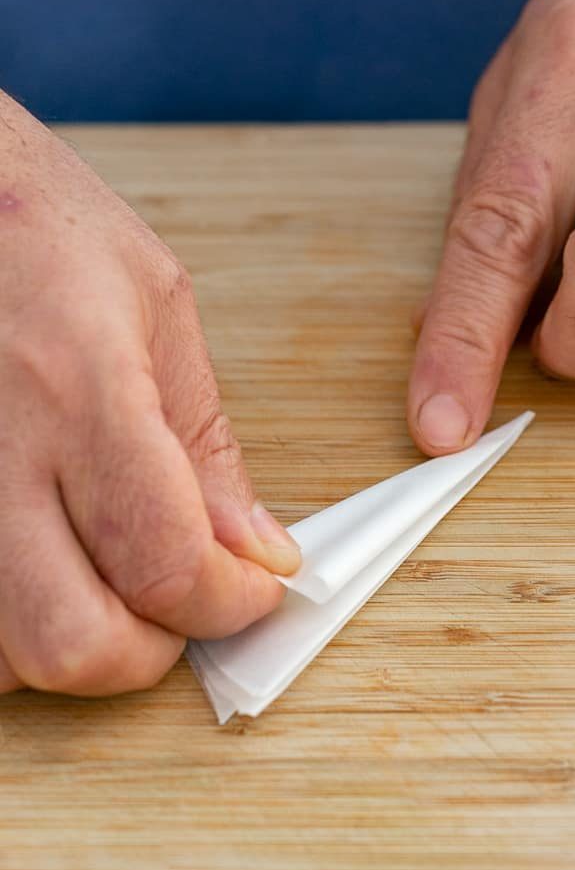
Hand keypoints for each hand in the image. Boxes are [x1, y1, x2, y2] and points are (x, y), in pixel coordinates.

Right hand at [0, 93, 299, 696]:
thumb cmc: (32, 218)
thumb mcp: (156, 303)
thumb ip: (206, 441)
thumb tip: (254, 547)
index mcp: (79, 385)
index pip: (166, 561)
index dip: (227, 603)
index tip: (251, 591)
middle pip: (70, 642)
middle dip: (146, 651)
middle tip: (176, 608)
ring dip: (69, 642)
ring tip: (101, 578)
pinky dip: (9, 623)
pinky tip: (38, 567)